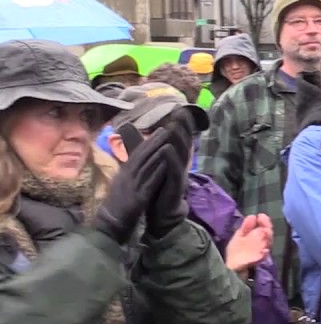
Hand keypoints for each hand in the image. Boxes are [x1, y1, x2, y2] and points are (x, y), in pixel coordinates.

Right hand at [93, 129, 175, 243]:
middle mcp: (126, 177)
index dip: (147, 143)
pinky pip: (150, 181)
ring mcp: (132, 186)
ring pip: (146, 164)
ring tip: (168, 140)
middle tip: (165, 129)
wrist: (109, 226)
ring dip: (157, 151)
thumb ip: (127, 177)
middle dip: (153, 142)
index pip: (136, 155)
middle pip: (141, 155)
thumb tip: (133, 165)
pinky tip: (167, 162)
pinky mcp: (138, 197)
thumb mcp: (121, 188)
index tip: (158, 133)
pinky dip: (158, 171)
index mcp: (123, 175)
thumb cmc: (115, 209)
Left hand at [145, 117, 193, 236]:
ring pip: (181, 154)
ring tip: (176, 125)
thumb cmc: (157, 189)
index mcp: (173, 159)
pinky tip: (168, 149)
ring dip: (179, 140)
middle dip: (183, 128)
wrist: (161, 214)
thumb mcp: (150, 165)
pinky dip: (171, 160)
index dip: (179, 125)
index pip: (177, 139)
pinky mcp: (174, 186)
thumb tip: (134, 130)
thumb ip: (142, 148)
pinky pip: (174, 170)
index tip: (180, 109)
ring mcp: (178, 175)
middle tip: (183, 112)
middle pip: (183, 143)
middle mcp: (178, 165)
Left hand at [226, 214, 272, 273]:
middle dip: (266, 228)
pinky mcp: (256, 263)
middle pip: (268, 236)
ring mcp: (260, 254)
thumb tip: (252, 216)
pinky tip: (264, 251)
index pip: (264, 228)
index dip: (264, 222)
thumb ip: (245, 227)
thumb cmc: (236, 253)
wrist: (232, 269)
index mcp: (257, 238)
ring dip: (267, 239)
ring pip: (266, 245)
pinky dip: (263, 255)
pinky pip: (261, 258)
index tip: (260, 216)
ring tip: (265, 232)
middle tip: (263, 223)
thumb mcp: (239, 237)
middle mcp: (261, 245)